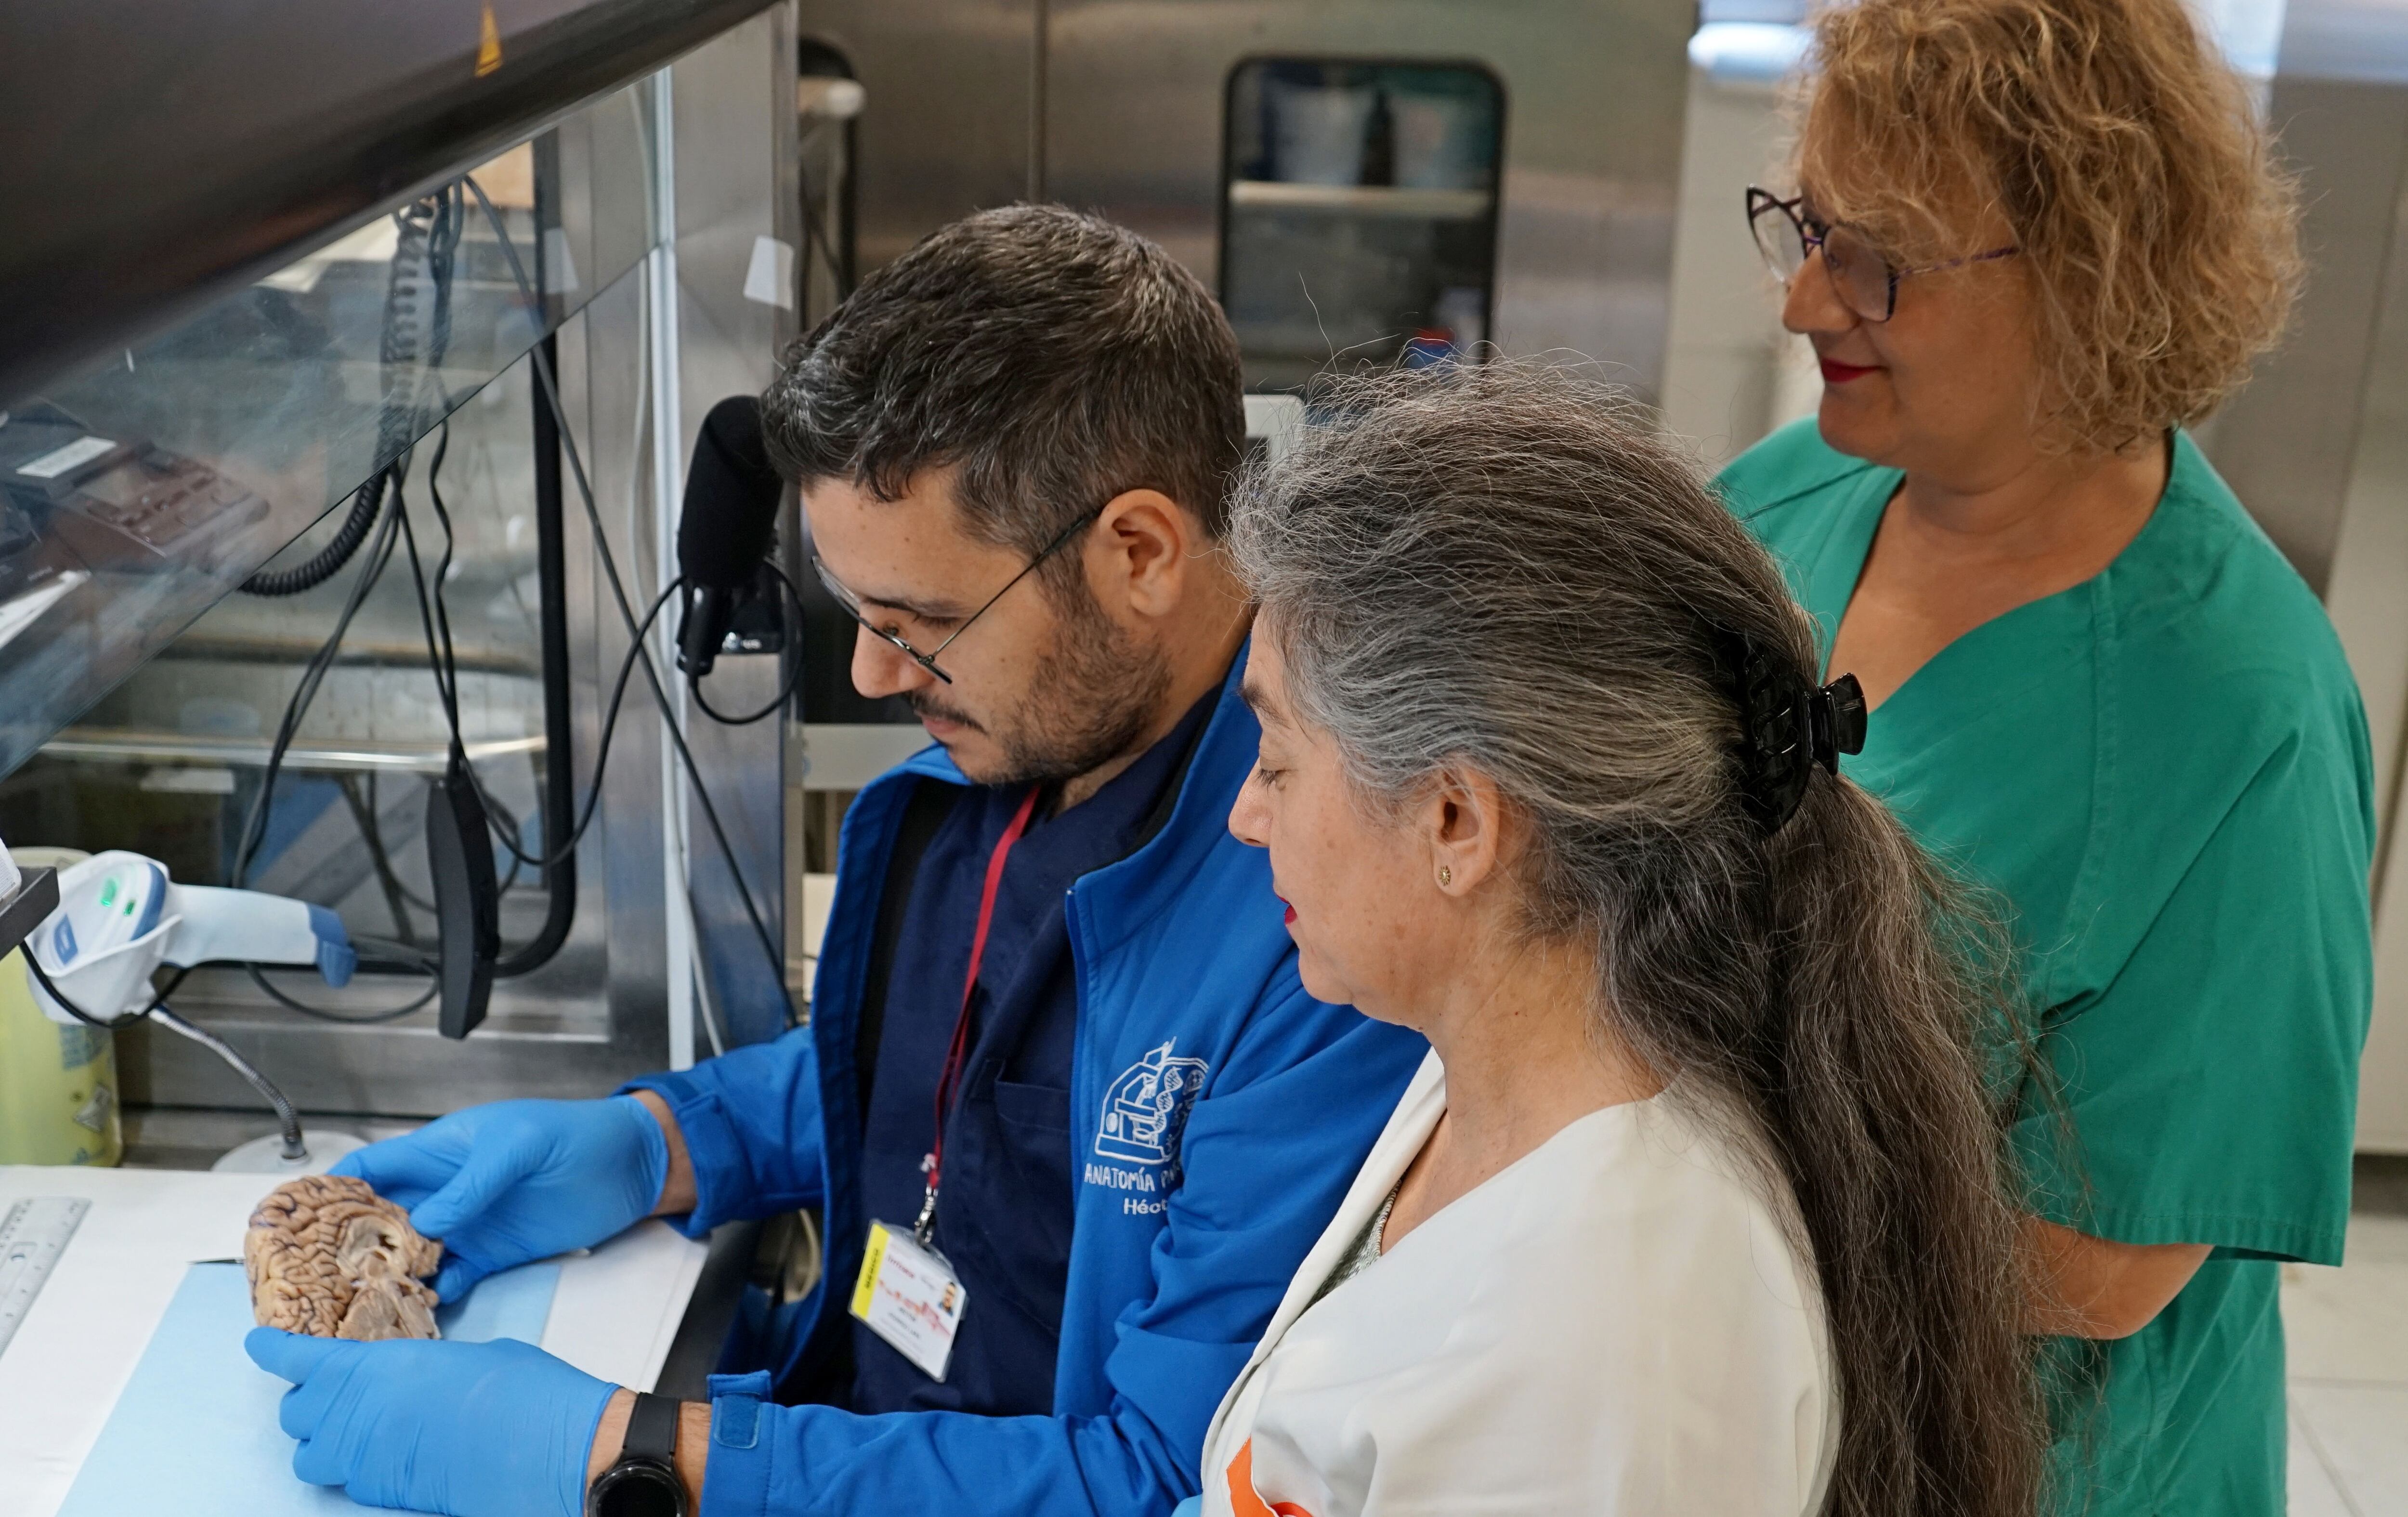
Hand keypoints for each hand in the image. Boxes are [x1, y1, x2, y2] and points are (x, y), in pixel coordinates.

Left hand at [246, 1328, 615, 1516]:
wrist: (535, 1447)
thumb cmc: (514, 1389)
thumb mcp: (464, 1357)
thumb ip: (420, 1368)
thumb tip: (418, 1380)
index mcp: (373, 1365)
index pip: (299, 1358)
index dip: (272, 1351)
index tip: (257, 1343)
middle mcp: (353, 1413)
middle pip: (296, 1413)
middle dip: (310, 1404)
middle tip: (338, 1396)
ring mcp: (362, 1458)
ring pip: (308, 1457)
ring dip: (322, 1444)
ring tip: (355, 1435)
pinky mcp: (380, 1492)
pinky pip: (345, 1482)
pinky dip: (355, 1470)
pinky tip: (389, 1458)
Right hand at [332, 1096, 667, 1299]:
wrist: (630, 1165)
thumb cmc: (574, 1135)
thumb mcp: (518, 1145)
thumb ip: (471, 1182)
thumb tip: (429, 1221)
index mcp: (439, 1152)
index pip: (372, 1169)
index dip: (333, 1192)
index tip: (299, 1222)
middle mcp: (444, 1191)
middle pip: (381, 1220)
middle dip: (349, 1248)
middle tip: (319, 1281)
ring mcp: (466, 1225)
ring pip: (411, 1255)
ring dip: (388, 1279)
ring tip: (358, 1307)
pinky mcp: (492, 1253)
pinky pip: (451, 1278)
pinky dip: (433, 1295)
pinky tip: (417, 1313)